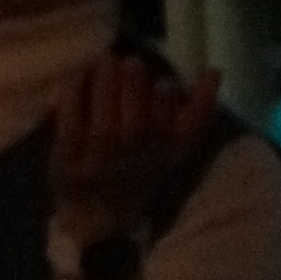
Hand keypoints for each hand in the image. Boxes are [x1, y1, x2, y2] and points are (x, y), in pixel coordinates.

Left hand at [51, 55, 216, 240]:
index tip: (175, 80)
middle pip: (139, 127)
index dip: (187, 109)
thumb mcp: (173, 149)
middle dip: (136, 92)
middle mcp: (135, 162)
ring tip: (108, 60)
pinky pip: (71, 129)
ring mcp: (100, 164)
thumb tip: (212, 73)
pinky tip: (76, 77)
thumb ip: (194, 114)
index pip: (186, 135)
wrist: (98, 218)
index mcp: (166, 156)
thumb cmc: (138, 172)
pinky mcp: (68, 162)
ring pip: (105, 127)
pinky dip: (74, 102)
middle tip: (133, 61)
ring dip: (107, 90)